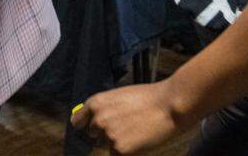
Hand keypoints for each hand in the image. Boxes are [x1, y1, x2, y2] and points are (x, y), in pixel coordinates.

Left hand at [71, 81, 187, 153]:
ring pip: (108, 146)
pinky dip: (129, 152)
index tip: (92, 130)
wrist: (169, 104)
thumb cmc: (148, 99)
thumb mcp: (119, 96)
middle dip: (107, 134)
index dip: (86, 126)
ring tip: (137, 131)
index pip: (77, 122)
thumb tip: (94, 121)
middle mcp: (97, 119)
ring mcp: (107, 135)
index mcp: (95, 103)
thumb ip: (104, 108)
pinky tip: (141, 140)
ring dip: (119, 143)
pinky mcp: (119, 150)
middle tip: (128, 126)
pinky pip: (119, 155)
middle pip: (94, 136)